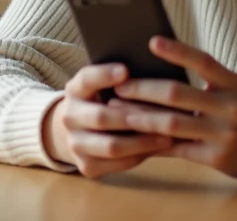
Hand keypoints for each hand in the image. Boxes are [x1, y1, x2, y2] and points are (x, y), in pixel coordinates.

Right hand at [41, 63, 174, 178]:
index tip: (126, 70)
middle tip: (164, 113)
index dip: (104, 75)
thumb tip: (153, 70)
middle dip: (134, 116)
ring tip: (167, 135)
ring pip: (112, 146)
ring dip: (142, 142)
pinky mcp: (86, 166)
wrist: (77, 131)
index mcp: (75, 90)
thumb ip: (120, 78)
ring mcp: (75, 144)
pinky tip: (157, 148)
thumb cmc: (102, 100)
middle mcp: (69, 117)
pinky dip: (140, 156)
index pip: (86, 79)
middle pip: (101, 117)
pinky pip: (117, 163)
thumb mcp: (102, 85)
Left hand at [108, 36, 236, 178]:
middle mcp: (230, 106)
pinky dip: (154, 144)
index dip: (177, 51)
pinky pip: (178, 150)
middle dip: (144, 90)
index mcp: (233, 82)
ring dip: (142, 117)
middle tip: (119, 86)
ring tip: (119, 112)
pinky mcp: (217, 159)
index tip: (151, 41)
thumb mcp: (235, 87)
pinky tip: (135, 139)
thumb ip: (207, 77)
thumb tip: (161, 64)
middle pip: (178, 94)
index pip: (203, 61)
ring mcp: (224, 134)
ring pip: (173, 124)